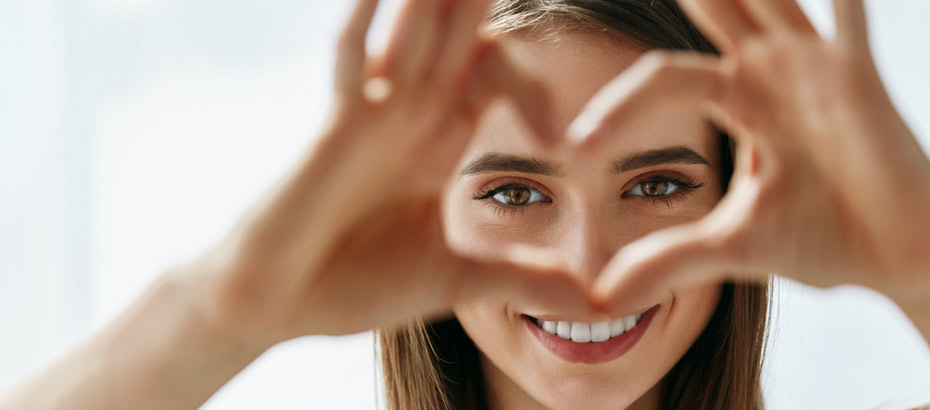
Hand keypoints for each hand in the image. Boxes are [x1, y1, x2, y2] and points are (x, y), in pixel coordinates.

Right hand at [191, 0, 593, 342]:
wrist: (281, 304)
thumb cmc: (355, 285)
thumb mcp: (458, 280)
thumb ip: (522, 278)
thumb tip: (592, 303)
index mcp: (440, 142)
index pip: (493, 77)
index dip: (530, 86)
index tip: (553, 140)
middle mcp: (410, 116)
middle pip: (456, 36)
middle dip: (478, 1)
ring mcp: (373, 114)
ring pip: (412, 33)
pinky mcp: (336, 127)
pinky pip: (352, 61)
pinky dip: (365, 23)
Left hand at [569, 0, 929, 314]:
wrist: (898, 260)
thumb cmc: (823, 239)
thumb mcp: (731, 247)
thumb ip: (668, 259)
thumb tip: (602, 298)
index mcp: (738, 99)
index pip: (663, 80)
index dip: (619, 107)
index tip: (574, 146)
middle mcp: (772, 73)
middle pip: (716, 10)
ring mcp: (816, 69)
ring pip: (769, 0)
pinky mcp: (861, 79)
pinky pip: (848, 22)